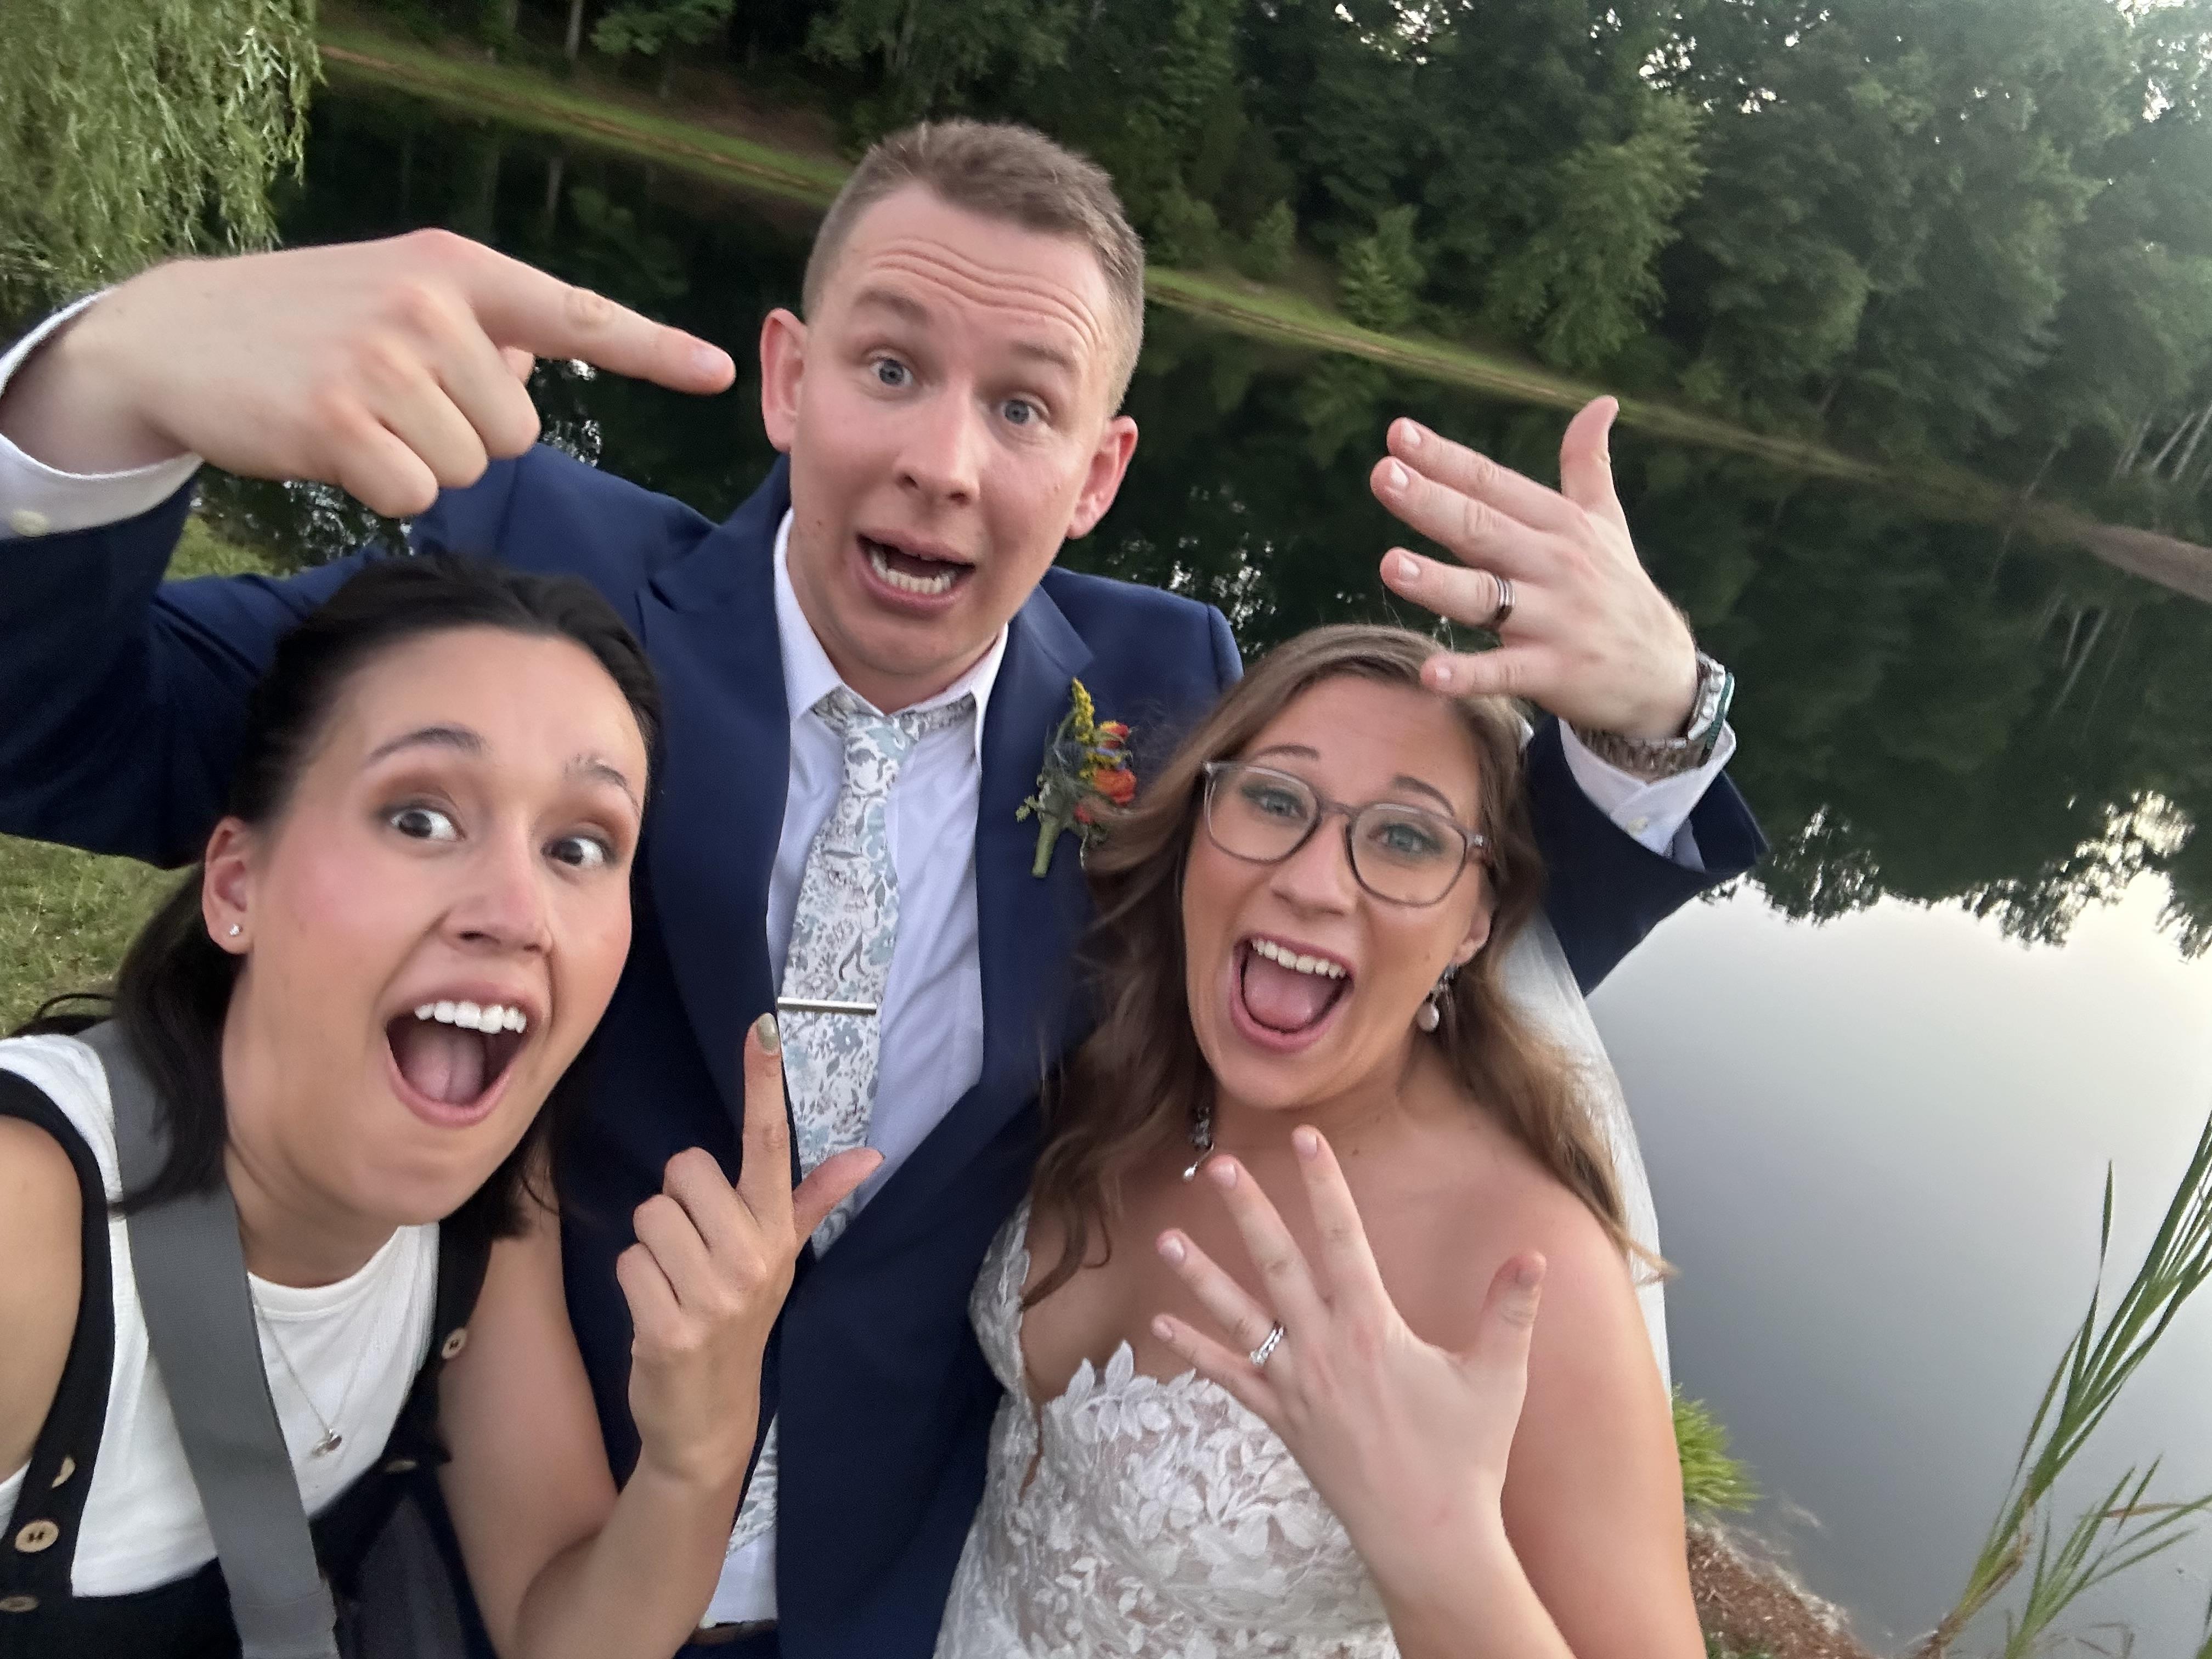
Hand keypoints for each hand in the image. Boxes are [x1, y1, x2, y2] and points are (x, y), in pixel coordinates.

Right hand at [0, 230, 734, 513]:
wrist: (180, 336)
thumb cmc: (310, 325)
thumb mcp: (401, 298)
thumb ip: (483, 330)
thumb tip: (540, 360)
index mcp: (458, 270)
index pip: (577, 314)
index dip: (654, 349)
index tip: (720, 371)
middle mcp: (429, 307)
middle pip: (519, 431)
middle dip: (466, 434)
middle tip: (393, 400)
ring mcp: (383, 361)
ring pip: (470, 468)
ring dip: (421, 462)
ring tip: (360, 414)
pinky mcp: (337, 420)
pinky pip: (414, 495)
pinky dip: (380, 488)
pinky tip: (332, 445)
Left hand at [618, 1015, 877, 1492]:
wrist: (708, 1420)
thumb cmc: (737, 1322)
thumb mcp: (778, 1260)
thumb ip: (813, 1200)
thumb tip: (868, 1155)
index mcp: (777, 1233)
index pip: (771, 1144)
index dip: (764, 1082)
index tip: (761, 1025)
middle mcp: (754, 1258)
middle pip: (682, 1171)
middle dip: (675, 1206)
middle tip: (692, 1252)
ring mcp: (715, 1295)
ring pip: (648, 1215)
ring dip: (648, 1248)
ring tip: (673, 1284)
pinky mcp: (670, 1328)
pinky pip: (626, 1262)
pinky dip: (632, 1285)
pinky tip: (655, 1313)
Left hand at [1151, 1130, 1543, 1584]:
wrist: (1428, 1537)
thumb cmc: (1467, 1456)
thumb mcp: (1497, 1378)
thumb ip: (1510, 1311)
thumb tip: (1533, 1255)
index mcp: (1371, 1328)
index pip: (1342, 1237)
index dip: (1324, 1183)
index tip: (1305, 1137)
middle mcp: (1323, 1348)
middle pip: (1276, 1263)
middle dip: (1247, 1210)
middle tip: (1216, 1165)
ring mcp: (1296, 1385)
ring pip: (1238, 1318)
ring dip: (1200, 1276)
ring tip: (1164, 1238)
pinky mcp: (1282, 1420)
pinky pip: (1230, 1378)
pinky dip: (1195, 1351)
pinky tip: (1160, 1326)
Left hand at [1370, 398, 1698, 739]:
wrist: (1662, 672)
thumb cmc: (1619, 589)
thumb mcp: (1608, 522)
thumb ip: (1589, 464)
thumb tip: (1603, 401)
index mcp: (1560, 524)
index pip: (1492, 484)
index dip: (1446, 459)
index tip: (1398, 433)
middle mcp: (1555, 564)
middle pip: (1483, 528)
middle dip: (1431, 502)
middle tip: (1383, 475)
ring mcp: (1555, 620)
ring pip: (1487, 597)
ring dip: (1438, 582)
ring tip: (1389, 565)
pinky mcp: (1554, 672)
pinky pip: (1504, 672)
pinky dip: (1469, 675)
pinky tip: (1430, 674)